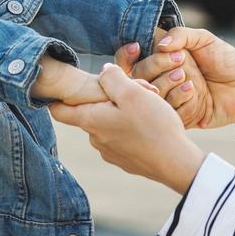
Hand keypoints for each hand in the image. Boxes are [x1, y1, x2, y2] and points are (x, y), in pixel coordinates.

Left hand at [49, 64, 205, 193]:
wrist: (177, 164)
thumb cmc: (153, 126)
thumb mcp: (132, 92)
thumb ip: (112, 77)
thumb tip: (103, 72)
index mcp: (90, 121)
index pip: (58, 110)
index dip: (58, 96)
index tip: (65, 87)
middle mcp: (95, 138)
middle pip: (91, 112)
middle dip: (109, 98)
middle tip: (137, 90)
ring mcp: (110, 152)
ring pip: (109, 123)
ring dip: (124, 112)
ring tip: (149, 106)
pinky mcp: (125, 159)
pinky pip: (122, 136)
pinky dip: (132, 127)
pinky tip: (152, 125)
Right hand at [117, 34, 212, 129]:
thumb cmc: (225, 61)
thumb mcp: (204, 39)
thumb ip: (180, 35)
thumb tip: (160, 45)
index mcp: (160, 60)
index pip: (130, 60)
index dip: (126, 55)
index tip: (137, 48)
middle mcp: (159, 80)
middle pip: (137, 76)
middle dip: (156, 65)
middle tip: (181, 61)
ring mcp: (167, 100)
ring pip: (150, 94)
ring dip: (169, 83)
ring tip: (190, 79)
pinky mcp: (177, 116)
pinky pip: (167, 111)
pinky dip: (181, 99)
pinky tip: (196, 93)